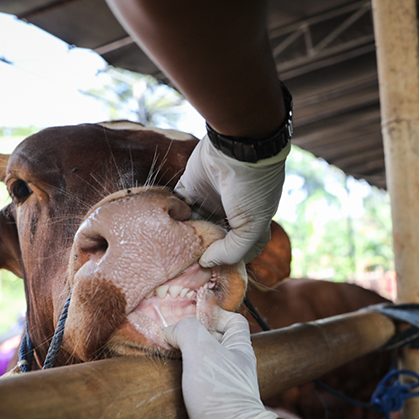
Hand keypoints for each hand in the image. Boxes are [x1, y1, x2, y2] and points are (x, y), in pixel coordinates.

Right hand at [163, 310, 277, 418]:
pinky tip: (169, 379)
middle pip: (215, 340)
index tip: (191, 315)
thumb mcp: (201, 350)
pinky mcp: (212, 403)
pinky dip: (184, 378)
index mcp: (239, 348)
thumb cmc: (220, 394)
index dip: (214, 313)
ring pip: (204, 362)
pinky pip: (198, 383)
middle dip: (194, 335)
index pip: (233, 320)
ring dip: (186, 357)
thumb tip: (171, 330)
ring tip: (166, 354)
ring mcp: (224, 384)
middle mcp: (234, 364)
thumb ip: (187, 331)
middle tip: (172, 334)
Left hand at [175, 135, 289, 266]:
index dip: (227, 263)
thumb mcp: (251, 228)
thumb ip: (232, 252)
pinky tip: (167, 229)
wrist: (238, 147)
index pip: (239, 251)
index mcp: (251, 224)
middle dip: (202, 251)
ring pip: (194, 225)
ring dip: (185, 236)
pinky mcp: (190, 187)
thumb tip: (206, 262)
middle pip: (213, 240)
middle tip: (188, 265)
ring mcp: (210, 199)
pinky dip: (173, 216)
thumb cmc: (252, 190)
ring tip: (173, 251)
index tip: (212, 271)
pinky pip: (178, 206)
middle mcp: (230, 213)